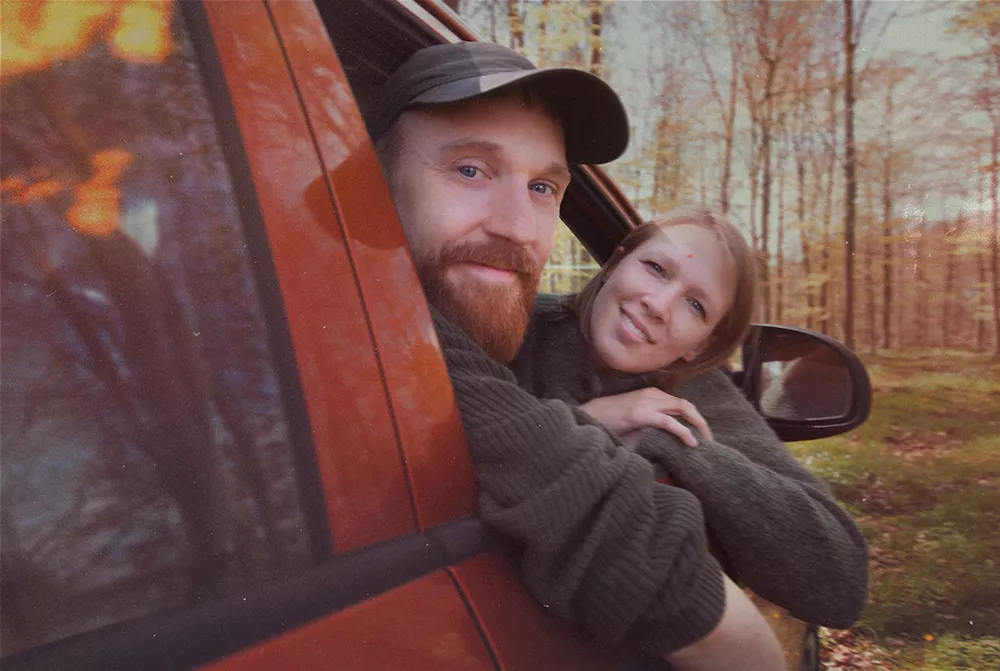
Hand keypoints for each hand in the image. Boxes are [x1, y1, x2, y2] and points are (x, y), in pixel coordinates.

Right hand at [581, 387, 712, 447]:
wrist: (588, 417)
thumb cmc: (609, 422)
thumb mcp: (635, 421)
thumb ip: (651, 426)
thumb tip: (669, 444)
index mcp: (651, 395)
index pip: (681, 404)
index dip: (695, 419)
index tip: (702, 435)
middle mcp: (652, 395)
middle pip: (686, 405)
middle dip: (701, 422)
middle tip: (710, 440)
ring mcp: (646, 403)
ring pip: (682, 409)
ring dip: (697, 425)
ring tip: (705, 442)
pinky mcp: (640, 414)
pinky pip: (668, 422)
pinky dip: (683, 432)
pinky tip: (691, 443)